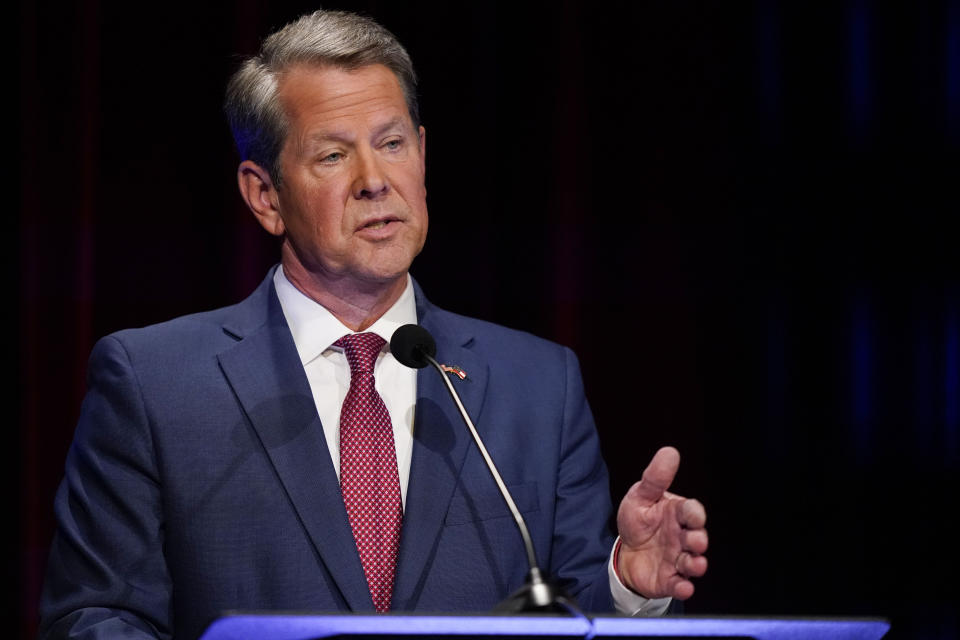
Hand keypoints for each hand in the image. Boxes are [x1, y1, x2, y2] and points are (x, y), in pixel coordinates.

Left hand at [616, 446, 707, 599]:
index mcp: (678, 515)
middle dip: (699, 540)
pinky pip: (680, 585)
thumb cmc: (638, 521)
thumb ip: (655, 478)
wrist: (625, 552)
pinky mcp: (670, 579)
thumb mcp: (641, 497)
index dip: (694, 514)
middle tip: (695, 541)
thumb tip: (670, 452)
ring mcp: (678, 559)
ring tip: (695, 564)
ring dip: (697, 565)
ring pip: (693, 563)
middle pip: (697, 538)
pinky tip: (683, 586)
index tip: (693, 515)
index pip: (692, 512)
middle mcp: (682, 537)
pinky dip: (684, 587)